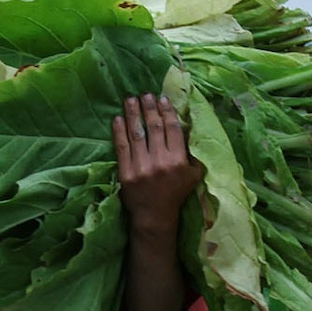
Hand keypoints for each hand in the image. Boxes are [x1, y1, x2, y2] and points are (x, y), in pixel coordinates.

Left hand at [113, 94, 200, 235]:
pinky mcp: (126, 173)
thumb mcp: (193, 175)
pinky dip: (119, 131)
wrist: (155, 216)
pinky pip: (122, 148)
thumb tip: (188, 126)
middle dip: (149, 108)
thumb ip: (192, 152)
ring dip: (133, 114)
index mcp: (178, 161)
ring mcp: (141, 167)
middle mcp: (160, 162)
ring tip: (130, 99)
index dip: (167, 112)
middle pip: (154, 128)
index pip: (172, 130)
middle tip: (145, 94)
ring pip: (136, 134)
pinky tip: (117, 118)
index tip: (162, 99)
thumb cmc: (176, 193)